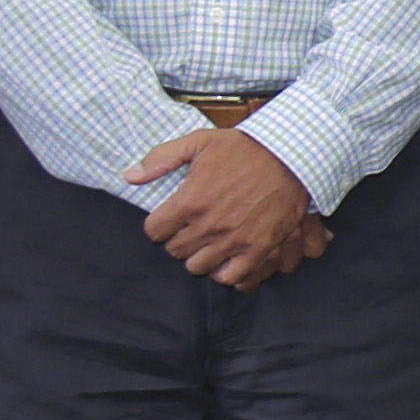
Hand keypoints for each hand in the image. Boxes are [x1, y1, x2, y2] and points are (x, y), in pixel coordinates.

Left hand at [126, 121, 323, 290]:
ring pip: (199, 267)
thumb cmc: (244, 148)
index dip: (159, 224)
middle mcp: (209, 225)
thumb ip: (161, 159)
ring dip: (200, 256)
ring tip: (208, 244)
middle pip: (175, 251)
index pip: (154, 231)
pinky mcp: (259, 249)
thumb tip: (129, 177)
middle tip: (190, 229)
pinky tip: (227, 260)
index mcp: (190, 200)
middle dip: (179, 239)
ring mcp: (234, 240)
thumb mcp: (199, 142)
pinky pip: (232, 277)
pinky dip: (226, 272)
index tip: (168, 219)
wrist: (290, 156)